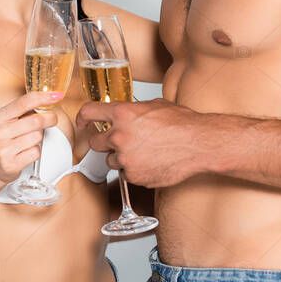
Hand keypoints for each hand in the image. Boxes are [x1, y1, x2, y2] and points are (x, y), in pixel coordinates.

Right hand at [0, 90, 61, 187]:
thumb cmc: (3, 140)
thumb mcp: (6, 121)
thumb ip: (23, 111)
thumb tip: (47, 100)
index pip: (24, 102)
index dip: (43, 97)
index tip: (56, 95)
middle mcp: (0, 132)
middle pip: (36, 121)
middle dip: (49, 119)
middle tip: (52, 119)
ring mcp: (4, 148)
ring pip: (37, 137)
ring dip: (39, 138)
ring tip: (30, 139)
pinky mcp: (11, 164)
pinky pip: (35, 152)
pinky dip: (36, 151)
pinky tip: (26, 151)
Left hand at [76, 97, 205, 187]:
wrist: (198, 143)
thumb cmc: (181, 123)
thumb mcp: (153, 105)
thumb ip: (132, 110)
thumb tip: (124, 114)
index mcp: (122, 114)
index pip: (88, 112)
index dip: (82, 118)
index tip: (82, 123)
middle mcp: (119, 136)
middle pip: (95, 142)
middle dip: (104, 142)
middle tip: (120, 141)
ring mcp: (125, 158)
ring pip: (111, 160)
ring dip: (121, 157)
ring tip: (144, 152)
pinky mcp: (134, 176)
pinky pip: (126, 173)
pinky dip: (135, 170)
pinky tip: (151, 162)